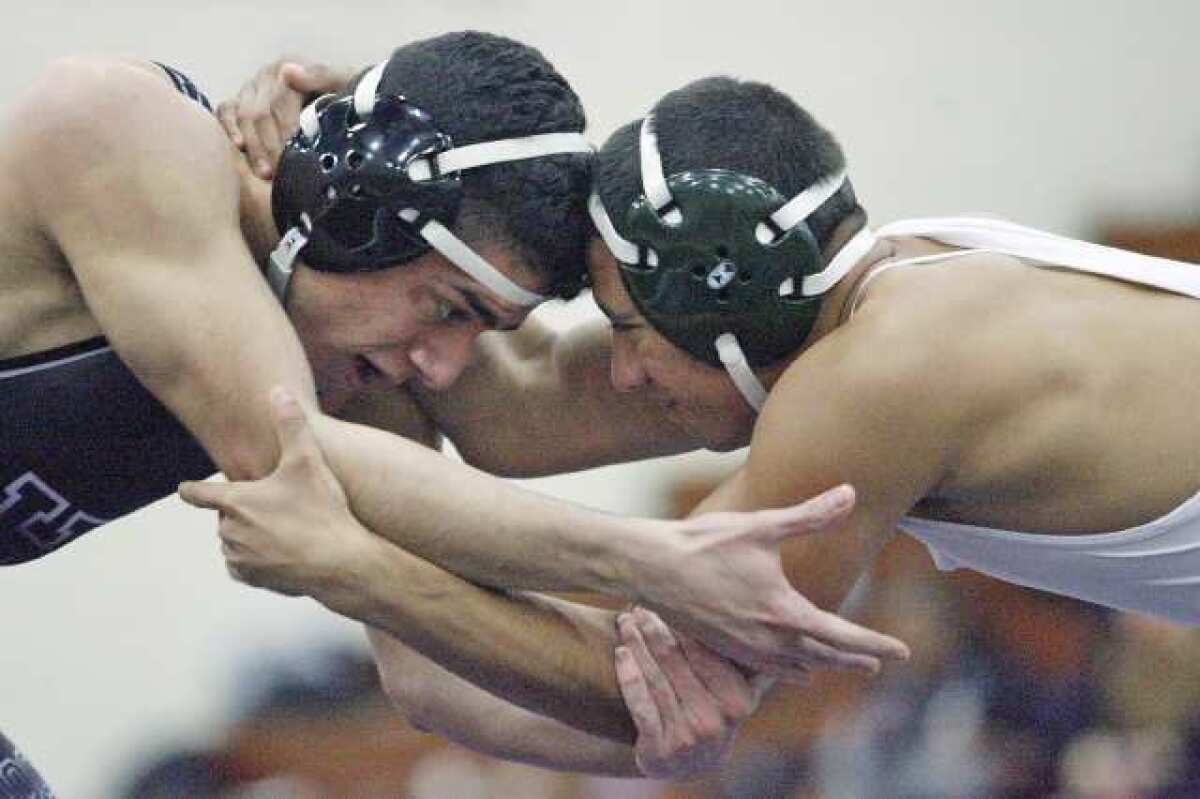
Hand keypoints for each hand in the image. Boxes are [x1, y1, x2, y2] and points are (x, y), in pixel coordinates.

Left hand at [179, 387, 374, 598]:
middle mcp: (229, 530)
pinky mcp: (253, 579)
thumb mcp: (308, 461)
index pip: (195, 494)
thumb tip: (278, 390)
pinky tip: (279, 552)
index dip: (191, 490)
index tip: (185, 489)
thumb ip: (291, 424)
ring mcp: (240, 557)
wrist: (340, 562)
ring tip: (283, 528)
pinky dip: (254, 560)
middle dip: (244, 510)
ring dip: (249, 534)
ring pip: (234, 541)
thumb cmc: (322, 511)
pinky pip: (243, 567)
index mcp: (236, 501)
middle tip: (277, 505)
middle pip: (225, 516)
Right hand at [217, 58, 350, 178]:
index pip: (280, 100)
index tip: (294, 154)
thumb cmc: (345, 97)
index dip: (286, 128)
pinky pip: (225, 111)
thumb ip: (321, 75)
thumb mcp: (343, 83)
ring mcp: (251, 89)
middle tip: (280, 172)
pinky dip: (229, 128)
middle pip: (260, 112)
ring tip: (266, 173)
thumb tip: (287, 72)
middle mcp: (267, 77)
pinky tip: (239, 147)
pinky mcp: (238, 100)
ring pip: (243, 116)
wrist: (343, 102)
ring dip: (253, 147)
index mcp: (290, 68)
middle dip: (269, 145)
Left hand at [615, 607, 767, 779]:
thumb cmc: (713, 707)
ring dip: (638, 645)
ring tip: (625, 620)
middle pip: (678, 660)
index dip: (685, 622)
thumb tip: (783, 620)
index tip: (668, 595)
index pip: (706, 650)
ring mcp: (689, 735)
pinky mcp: (661, 748)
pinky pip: (641, 704)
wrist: (690, 761)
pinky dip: (629, 675)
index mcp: (740, 699)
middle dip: (655, 628)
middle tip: (640, 603)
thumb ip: (755, 658)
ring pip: (657, 678)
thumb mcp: (739, 687)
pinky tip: (621, 652)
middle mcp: (718, 719)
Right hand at [639, 486, 908, 678]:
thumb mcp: (763, 526)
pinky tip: (789, 664)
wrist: (651, 567)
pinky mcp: (726, 650)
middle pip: (825, 659)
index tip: (903, 652)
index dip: (877, 644)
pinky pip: (768, 671)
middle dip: (855, 660)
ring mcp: (746, 650)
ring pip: (796, 669)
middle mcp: (769, 641)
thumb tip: (850, 493)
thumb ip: (810, 515)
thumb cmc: (706, 543)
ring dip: (822, 665)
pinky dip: (789, 669)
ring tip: (836, 662)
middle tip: (879, 662)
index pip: (845, 637)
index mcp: (785, 614)